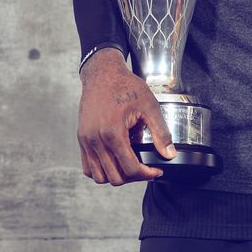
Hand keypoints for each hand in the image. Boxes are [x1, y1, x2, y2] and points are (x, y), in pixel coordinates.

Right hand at [77, 48, 175, 184]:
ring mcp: (86, 141)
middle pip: (114, 177)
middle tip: (146, 168)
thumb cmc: (126, 86)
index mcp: (113, 133)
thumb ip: (161, 132)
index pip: (130, 169)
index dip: (147, 174)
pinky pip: (88, 167)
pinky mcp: (82, 139)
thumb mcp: (149, 106)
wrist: (103, 73)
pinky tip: (116, 160)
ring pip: (99, 176)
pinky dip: (101, 170)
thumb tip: (170, 154)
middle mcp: (96, 140)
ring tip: (131, 165)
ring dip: (116, 175)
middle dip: (134, 177)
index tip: (156, 170)